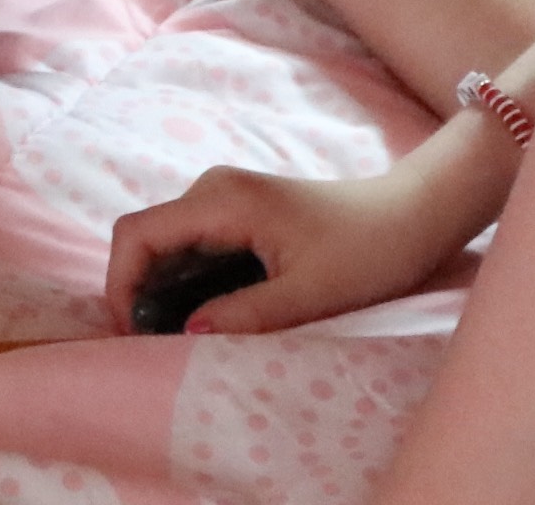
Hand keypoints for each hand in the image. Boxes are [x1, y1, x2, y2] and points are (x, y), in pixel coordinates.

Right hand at [104, 153, 481, 335]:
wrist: (412, 215)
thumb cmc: (368, 251)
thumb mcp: (310, 295)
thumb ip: (245, 314)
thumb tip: (186, 333)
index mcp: (222, 200)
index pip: (138, 234)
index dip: (122, 286)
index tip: (138, 336)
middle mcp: (212, 189)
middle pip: (146, 238)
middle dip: (139, 292)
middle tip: (159, 347)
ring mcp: (225, 197)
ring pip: (168, 243)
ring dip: (163, 289)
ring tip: (182, 339)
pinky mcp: (240, 210)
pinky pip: (193, 244)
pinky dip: (186, 281)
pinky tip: (208, 316)